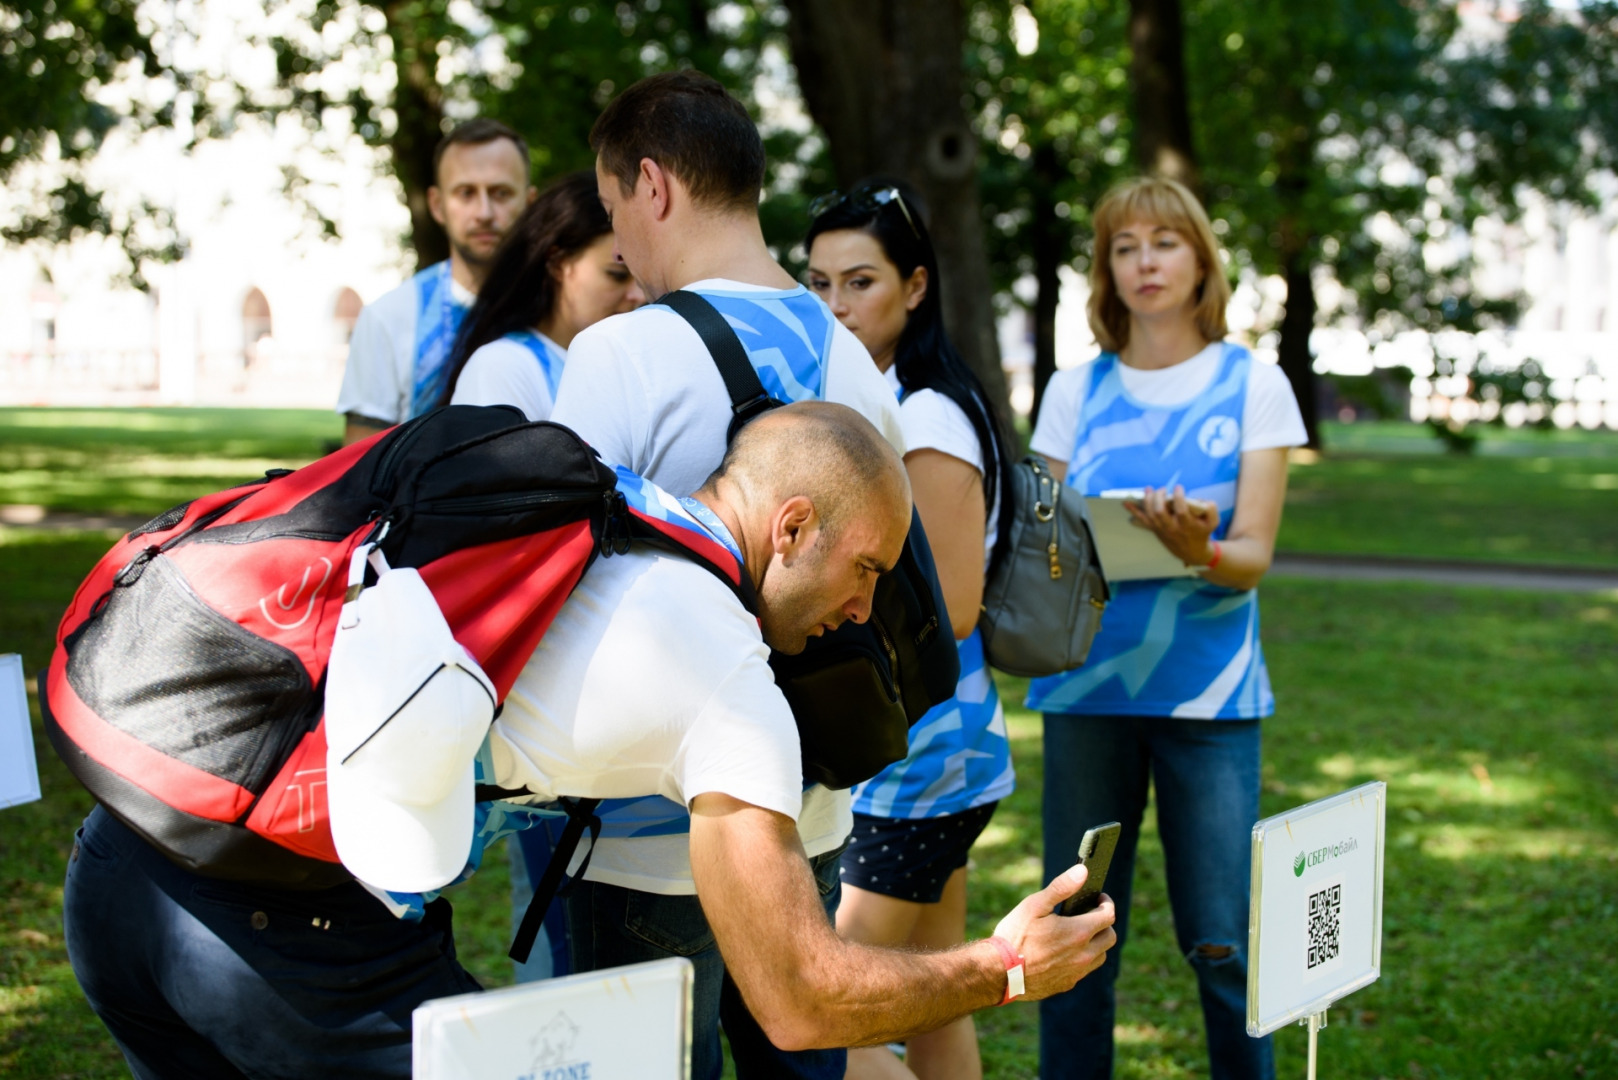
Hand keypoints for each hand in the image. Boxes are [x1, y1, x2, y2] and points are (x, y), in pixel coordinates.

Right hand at [990, 864, 1117, 999]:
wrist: (999, 973)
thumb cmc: (1014, 936)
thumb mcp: (1035, 905)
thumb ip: (1062, 887)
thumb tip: (1083, 872)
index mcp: (1078, 932)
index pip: (1108, 916)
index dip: (1106, 903)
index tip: (1099, 899)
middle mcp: (1083, 955)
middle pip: (1110, 937)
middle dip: (1104, 923)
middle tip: (1089, 915)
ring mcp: (1076, 972)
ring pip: (1100, 955)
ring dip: (1096, 943)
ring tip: (1077, 933)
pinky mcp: (1067, 984)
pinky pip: (1084, 970)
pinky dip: (1082, 958)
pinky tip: (1064, 951)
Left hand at [1125, 485, 1220, 566]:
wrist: (1192, 551)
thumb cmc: (1202, 532)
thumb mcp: (1213, 522)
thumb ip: (1211, 509)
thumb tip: (1201, 499)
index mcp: (1187, 525)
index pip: (1180, 511)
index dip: (1178, 498)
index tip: (1179, 488)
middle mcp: (1172, 528)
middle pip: (1160, 512)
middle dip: (1159, 498)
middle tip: (1163, 489)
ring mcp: (1161, 529)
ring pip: (1150, 515)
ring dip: (1147, 500)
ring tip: (1149, 489)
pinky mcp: (1155, 529)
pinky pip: (1142, 520)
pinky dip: (1133, 511)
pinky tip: (1125, 503)